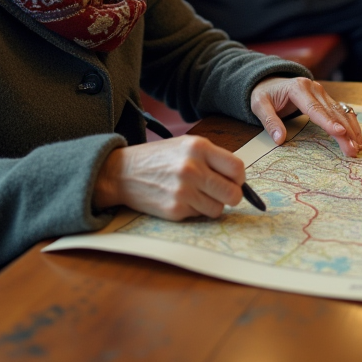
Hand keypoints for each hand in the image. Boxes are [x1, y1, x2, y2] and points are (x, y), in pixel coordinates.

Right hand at [93, 136, 244, 219]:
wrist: (122, 172)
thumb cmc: (158, 158)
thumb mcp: (185, 145)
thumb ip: (212, 158)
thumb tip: (239, 180)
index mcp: (198, 147)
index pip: (237, 168)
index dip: (239, 178)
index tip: (234, 180)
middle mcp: (192, 168)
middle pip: (233, 193)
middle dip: (231, 196)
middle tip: (222, 193)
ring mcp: (183, 191)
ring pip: (219, 208)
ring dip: (212, 204)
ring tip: (197, 194)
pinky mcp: (175, 210)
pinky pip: (200, 215)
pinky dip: (195, 210)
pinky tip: (182, 199)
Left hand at [250, 76, 361, 156]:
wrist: (269, 80)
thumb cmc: (265, 93)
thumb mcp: (259, 105)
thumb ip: (270, 121)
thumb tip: (280, 139)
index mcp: (298, 89)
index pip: (315, 108)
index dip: (328, 122)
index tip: (340, 133)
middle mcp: (314, 88)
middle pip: (332, 112)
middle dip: (345, 132)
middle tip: (353, 150)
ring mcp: (322, 92)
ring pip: (341, 111)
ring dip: (351, 129)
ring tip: (358, 146)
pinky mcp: (326, 98)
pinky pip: (341, 111)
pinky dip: (350, 123)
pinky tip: (356, 136)